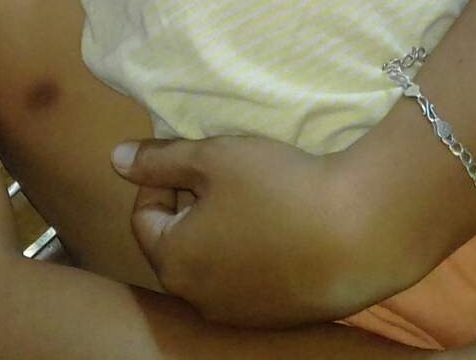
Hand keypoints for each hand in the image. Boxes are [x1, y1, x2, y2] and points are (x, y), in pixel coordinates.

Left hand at [112, 134, 392, 326]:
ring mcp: (240, 314)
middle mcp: (199, 299)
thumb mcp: (213, 157)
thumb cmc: (279, 187)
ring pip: (213, 263)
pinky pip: (248, 280)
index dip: (163, 177)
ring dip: (222, 230)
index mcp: (173, 261)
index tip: (197, 156)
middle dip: (192, 205)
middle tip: (226, 173)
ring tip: (256, 196)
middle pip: (177, 242)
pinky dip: (254, 252)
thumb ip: (158, 159)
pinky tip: (283, 226)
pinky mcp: (278, 318)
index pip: (143, 215)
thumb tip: (115, 157)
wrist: (361, 232)